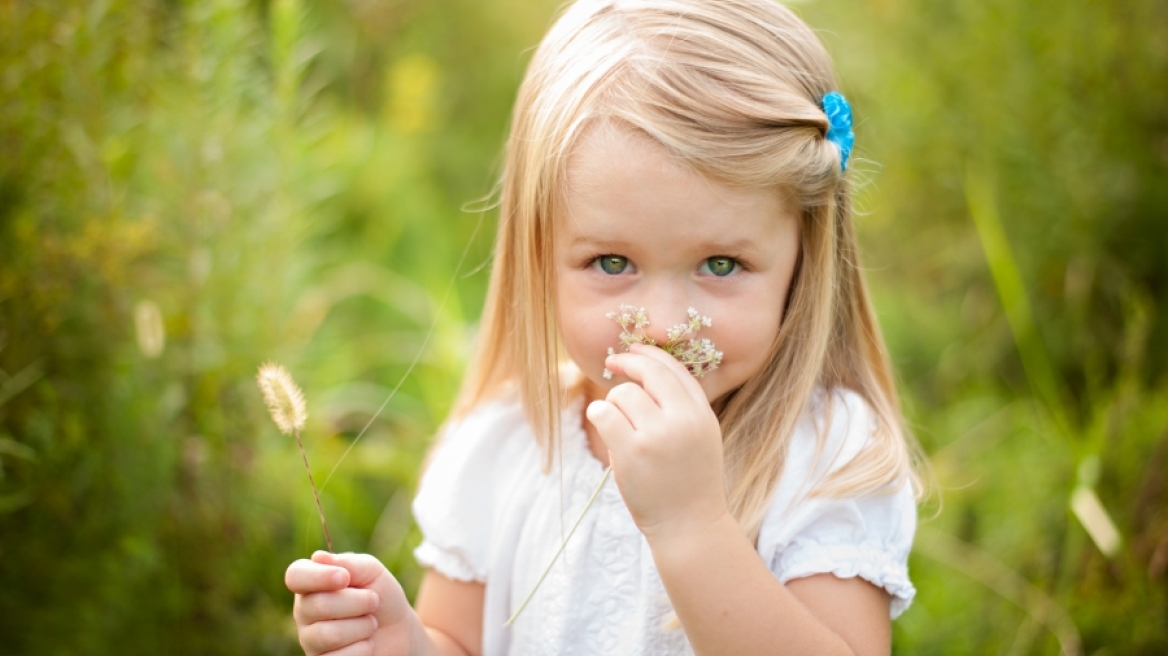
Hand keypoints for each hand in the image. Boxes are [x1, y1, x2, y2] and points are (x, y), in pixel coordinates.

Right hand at [286, 551, 419, 655]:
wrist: (400, 631)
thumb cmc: (382, 596)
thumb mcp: (372, 571)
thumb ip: (349, 564)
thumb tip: (318, 558)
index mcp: (312, 584)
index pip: (295, 576)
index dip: (318, 576)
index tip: (345, 578)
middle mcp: (305, 612)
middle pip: (317, 605)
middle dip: (356, 602)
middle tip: (374, 601)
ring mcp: (310, 640)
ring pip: (329, 635)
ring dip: (362, 626)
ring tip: (371, 623)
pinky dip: (362, 649)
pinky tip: (366, 644)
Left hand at [585, 343, 729, 541]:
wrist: (690, 526)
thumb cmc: (689, 482)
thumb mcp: (701, 437)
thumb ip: (682, 407)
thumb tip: (647, 370)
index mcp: (701, 413)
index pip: (674, 369)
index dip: (650, 354)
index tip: (633, 349)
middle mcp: (683, 419)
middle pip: (648, 372)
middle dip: (626, 362)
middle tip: (612, 362)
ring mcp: (657, 435)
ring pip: (622, 394)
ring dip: (613, 404)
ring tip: (619, 427)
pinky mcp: (632, 451)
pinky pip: (603, 413)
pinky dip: (598, 416)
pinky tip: (605, 428)